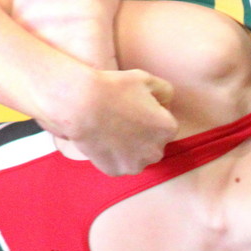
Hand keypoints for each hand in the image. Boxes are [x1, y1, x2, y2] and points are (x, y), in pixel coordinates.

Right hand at [50, 69, 177, 174]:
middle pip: (151, 144)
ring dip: (129, 148)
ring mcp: (136, 165)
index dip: (148, 114)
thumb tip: (166, 105)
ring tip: (112, 130)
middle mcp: (156, 152)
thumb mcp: (147, 80)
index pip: (163, 124)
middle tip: (121, 119)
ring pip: (136, 157)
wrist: (81, 104)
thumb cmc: (114, 88)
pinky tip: (103, 141)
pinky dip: (112, 156)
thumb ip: (165, 92)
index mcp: (168, 129)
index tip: (132, 107)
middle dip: (142, 135)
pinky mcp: (116, 171)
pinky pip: (117, 164)